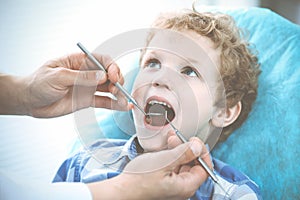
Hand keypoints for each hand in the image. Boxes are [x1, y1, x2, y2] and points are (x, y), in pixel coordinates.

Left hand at [14, 53, 129, 116]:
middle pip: (109, 74)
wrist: (30, 101)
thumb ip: (81, 77)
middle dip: (117, 81)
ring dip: (119, 94)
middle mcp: (87, 73)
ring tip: (124, 101)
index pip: (102, 60)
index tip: (114, 76)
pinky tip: (124, 107)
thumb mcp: (59, 76)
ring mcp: (88, 87)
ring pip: (109, 88)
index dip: (112, 67)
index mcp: (79, 61)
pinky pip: (104, 101)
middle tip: (118, 90)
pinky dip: (114, 104)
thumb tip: (102, 76)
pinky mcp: (86, 100)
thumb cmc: (39, 83)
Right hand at [119, 139, 208, 199]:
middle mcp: (181, 187)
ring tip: (170, 139)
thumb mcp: (164, 161)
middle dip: (187, 148)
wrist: (122, 189)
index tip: (194, 141)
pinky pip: (172, 166)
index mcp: (186, 186)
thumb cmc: (140, 179)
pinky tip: (164, 147)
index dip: (201, 152)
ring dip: (178, 149)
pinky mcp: (163, 180)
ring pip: (181, 164)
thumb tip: (198, 147)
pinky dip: (170, 155)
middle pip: (193, 165)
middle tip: (178, 138)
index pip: (204, 168)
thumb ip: (184, 153)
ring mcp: (171, 184)